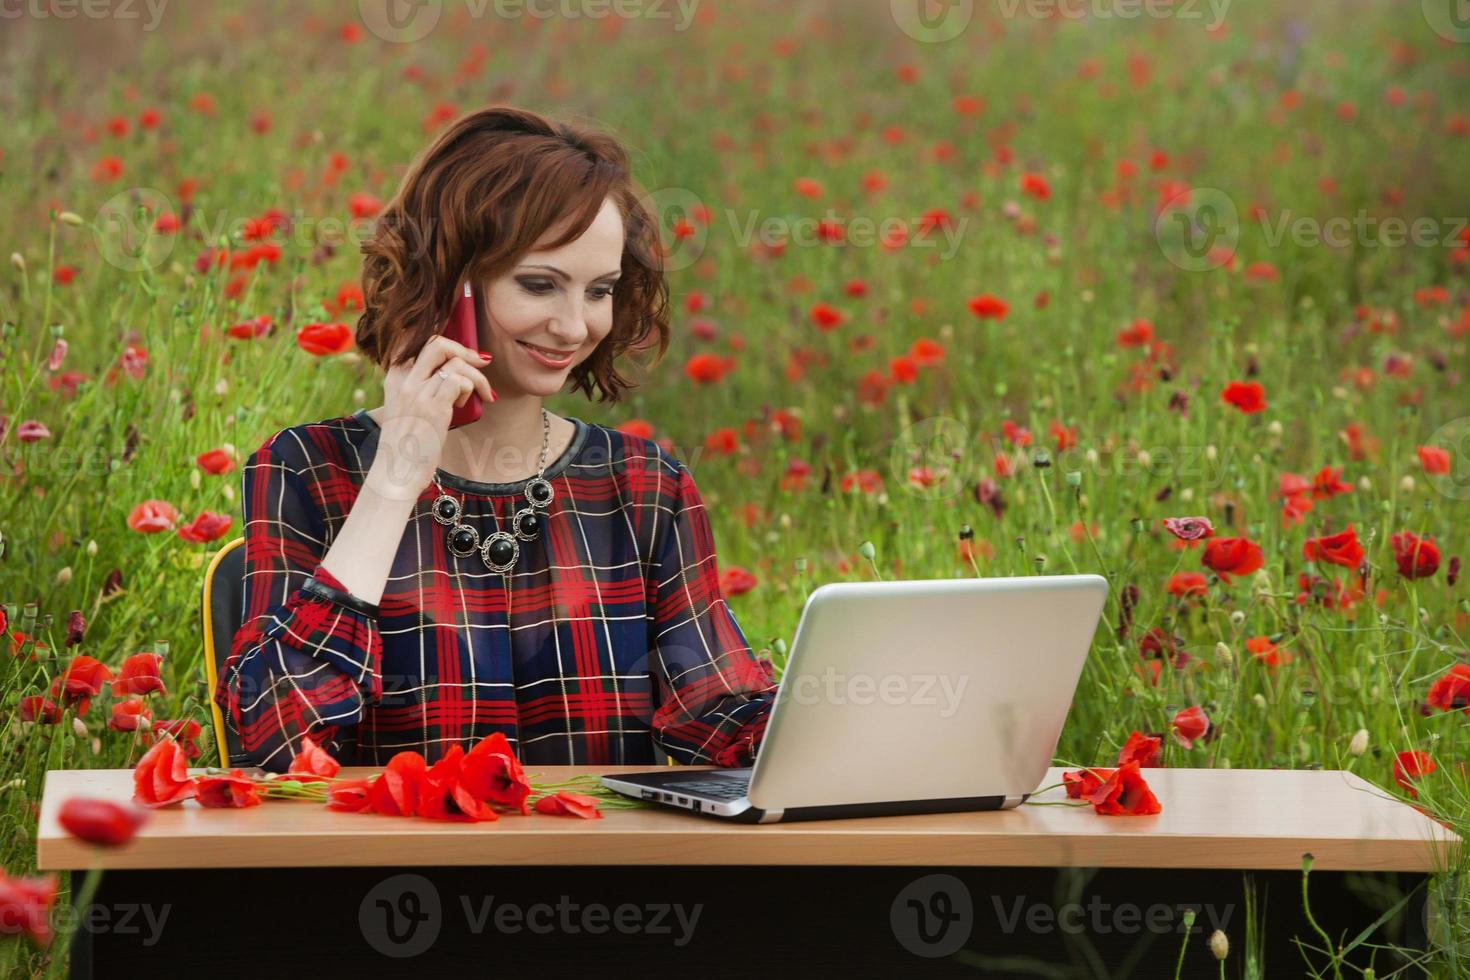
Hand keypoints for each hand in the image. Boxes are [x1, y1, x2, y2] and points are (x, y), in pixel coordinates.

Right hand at [364, 334, 495, 499]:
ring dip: (476, 376)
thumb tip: (451, 377)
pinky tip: (466, 405)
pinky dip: (472, 389)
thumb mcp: (405, 410)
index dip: (443, 341)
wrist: (396, 474)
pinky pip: (460, 382)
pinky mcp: (434, 408)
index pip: (414, 341)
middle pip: (437, 343)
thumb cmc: (405, 446)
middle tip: (480, 363)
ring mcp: (418, 393)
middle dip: (464, 350)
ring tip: (479, 394)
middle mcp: (404, 381)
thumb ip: (419, 390)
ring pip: (455, 363)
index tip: (460, 353)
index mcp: (395, 379)